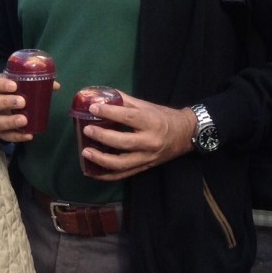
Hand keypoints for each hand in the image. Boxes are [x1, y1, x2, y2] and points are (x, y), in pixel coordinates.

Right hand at [0, 72, 59, 142]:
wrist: (1, 97)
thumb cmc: (10, 86)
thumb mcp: (16, 79)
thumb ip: (33, 80)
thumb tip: (55, 86)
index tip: (14, 86)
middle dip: (5, 102)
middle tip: (22, 102)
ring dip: (9, 122)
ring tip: (24, 120)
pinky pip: (3, 136)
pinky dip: (16, 136)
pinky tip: (28, 135)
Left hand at [77, 91, 196, 179]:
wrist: (186, 135)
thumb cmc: (164, 117)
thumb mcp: (147, 105)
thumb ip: (124, 101)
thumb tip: (101, 96)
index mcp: (151, 122)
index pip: (128, 117)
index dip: (109, 112)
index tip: (92, 108)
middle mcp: (150, 142)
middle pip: (123, 142)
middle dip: (102, 137)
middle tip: (87, 130)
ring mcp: (147, 158)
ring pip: (121, 164)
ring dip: (100, 159)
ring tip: (85, 152)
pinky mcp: (144, 168)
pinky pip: (123, 175)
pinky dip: (106, 175)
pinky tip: (92, 171)